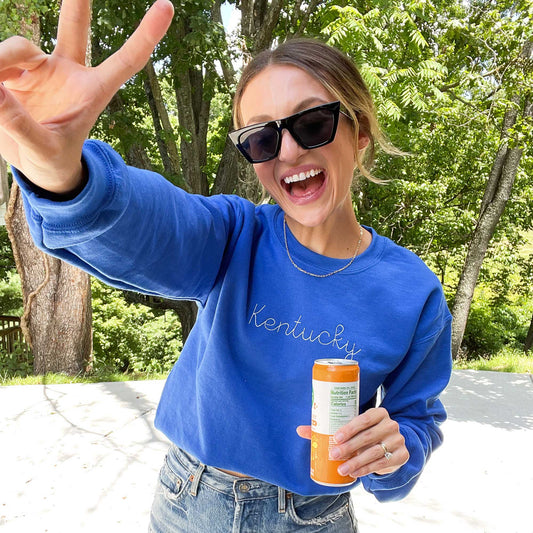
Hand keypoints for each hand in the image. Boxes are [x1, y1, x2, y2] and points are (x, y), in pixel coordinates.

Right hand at [0, 0, 173, 192]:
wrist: (37, 167)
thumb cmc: (54, 161)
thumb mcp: (44, 152)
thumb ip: (22, 126)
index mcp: (93, 92)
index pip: (125, 61)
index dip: (145, 35)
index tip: (166, 6)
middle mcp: (70, 74)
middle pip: (75, 27)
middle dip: (77, 1)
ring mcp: (42, 70)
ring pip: (18, 47)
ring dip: (2, 61)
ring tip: (0, 93)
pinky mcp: (16, 72)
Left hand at [296, 407, 408, 478]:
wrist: (392, 443)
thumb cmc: (365, 433)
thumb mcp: (351, 428)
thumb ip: (327, 428)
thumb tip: (299, 430)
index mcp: (378, 413)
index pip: (364, 418)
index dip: (350, 428)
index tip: (335, 437)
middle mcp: (391, 424)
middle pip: (368, 436)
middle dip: (350, 447)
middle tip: (334, 455)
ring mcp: (398, 440)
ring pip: (374, 452)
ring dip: (356, 462)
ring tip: (341, 469)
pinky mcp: (402, 455)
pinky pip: (382, 464)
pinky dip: (367, 470)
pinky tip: (355, 474)